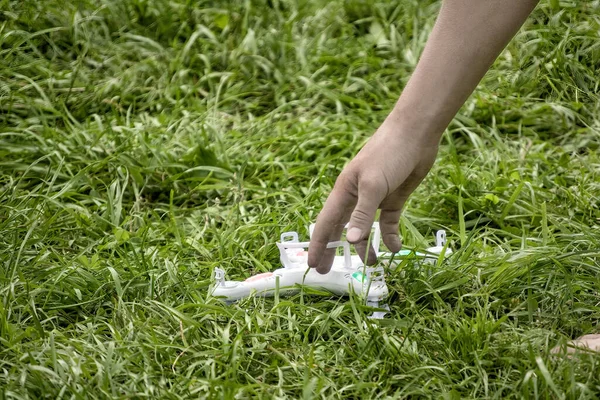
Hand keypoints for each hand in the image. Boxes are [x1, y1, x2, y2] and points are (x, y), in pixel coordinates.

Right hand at [307, 115, 439, 273]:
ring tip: (371, 264)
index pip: (326, 223)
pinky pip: (388, 222)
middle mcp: (356, 196)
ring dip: (366, 246)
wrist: (416, 133)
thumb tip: (351, 240)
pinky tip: (395, 247)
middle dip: (335, 249)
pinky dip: (390, 236)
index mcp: (344, 191)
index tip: (313, 265)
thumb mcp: (373, 185)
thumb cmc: (388, 153)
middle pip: (341, 228)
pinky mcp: (394, 198)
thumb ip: (362, 214)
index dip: (319, 244)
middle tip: (328, 271)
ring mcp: (375, 198)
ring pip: (365, 228)